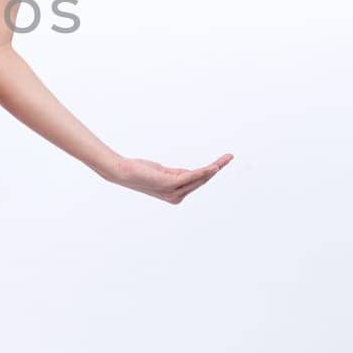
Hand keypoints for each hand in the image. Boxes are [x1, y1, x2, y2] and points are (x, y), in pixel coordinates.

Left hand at [107, 151, 233, 204]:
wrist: (122, 171)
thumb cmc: (140, 171)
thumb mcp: (162, 172)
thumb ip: (177, 174)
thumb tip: (191, 173)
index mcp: (176, 194)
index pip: (197, 181)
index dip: (211, 171)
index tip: (222, 162)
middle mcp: (176, 196)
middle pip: (202, 180)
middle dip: (217, 168)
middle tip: (230, 156)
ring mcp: (173, 192)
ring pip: (199, 178)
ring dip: (214, 168)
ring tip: (226, 158)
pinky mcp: (169, 184)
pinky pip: (190, 177)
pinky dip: (202, 172)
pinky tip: (212, 167)